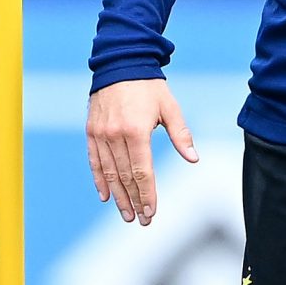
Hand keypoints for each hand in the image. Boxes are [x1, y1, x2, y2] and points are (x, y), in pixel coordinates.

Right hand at [86, 79, 196, 224]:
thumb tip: (193, 159)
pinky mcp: (91, 132)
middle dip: (134, 201)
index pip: (142, 172)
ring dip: (118, 197)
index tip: (152, 212)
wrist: (120, 64)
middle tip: (142, 220)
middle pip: (125, 177)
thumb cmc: (149, 87)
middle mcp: (116, 135)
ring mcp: (101, 134)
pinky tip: (106, 197)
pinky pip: (95, 161)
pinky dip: (99, 181)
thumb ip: (181, 135)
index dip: (147, 195)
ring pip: (109, 173)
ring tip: (126, 214)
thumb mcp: (170, 107)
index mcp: (136, 130)